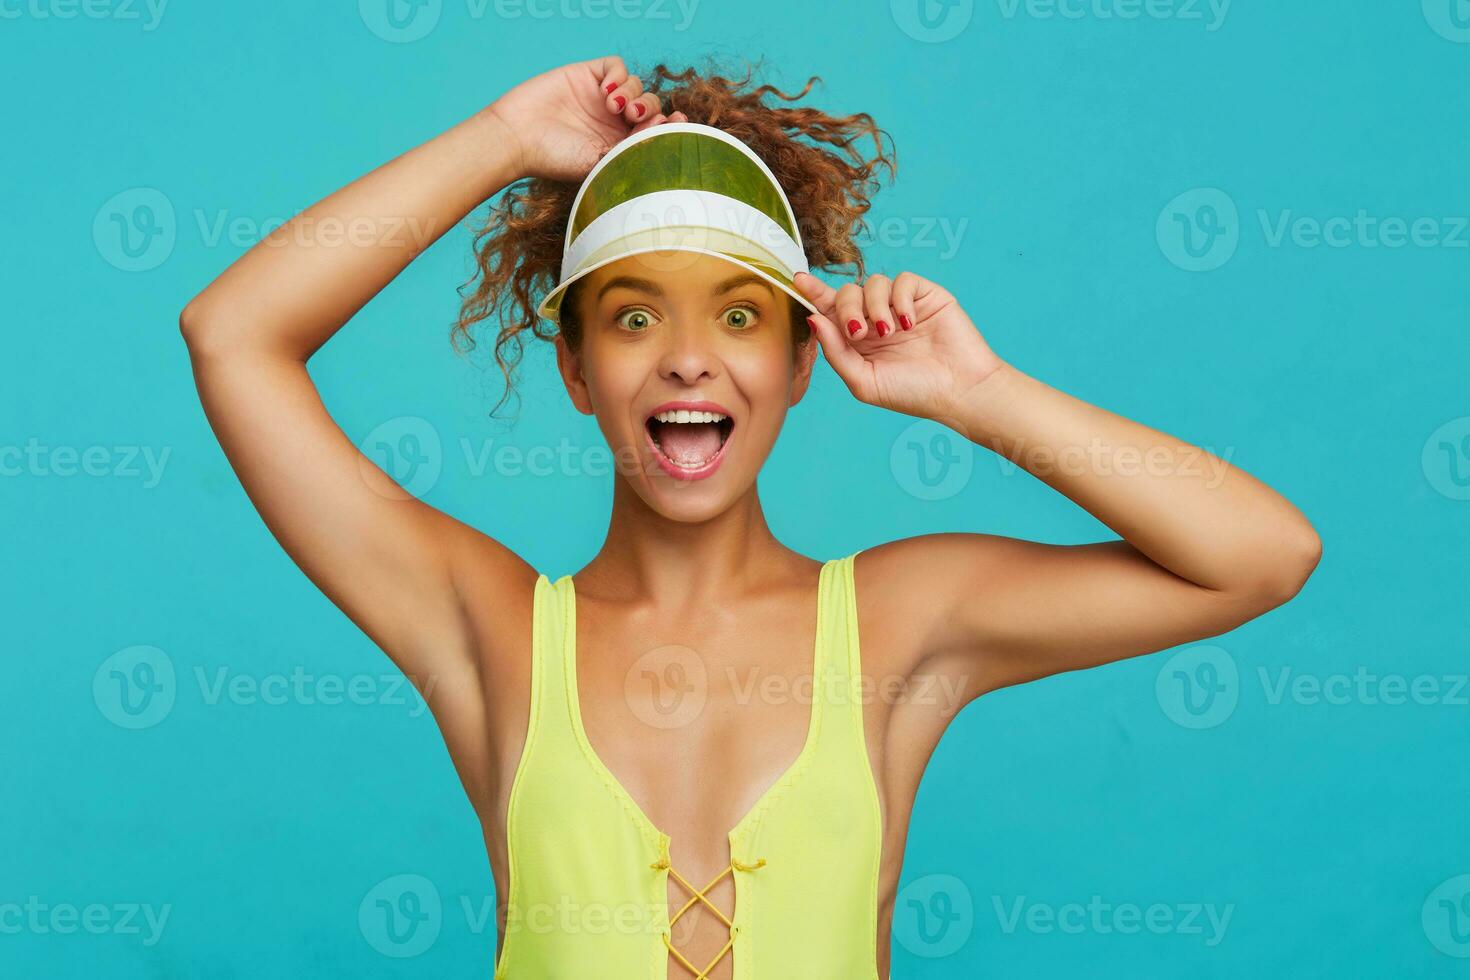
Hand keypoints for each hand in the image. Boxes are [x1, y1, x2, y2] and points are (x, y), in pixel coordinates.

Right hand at [485, 55, 688, 182]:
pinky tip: (606, 91)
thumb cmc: (555, 159)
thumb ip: (631, 151)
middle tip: (636, 118)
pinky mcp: (588, 76)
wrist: (518, 138)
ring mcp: (602, 98)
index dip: (672, 125)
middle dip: (651, 110)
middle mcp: (615, 122)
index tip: (678, 124)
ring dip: (633, 94)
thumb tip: (665, 142)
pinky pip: (616, 66)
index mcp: (621, 145)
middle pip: (652, 106)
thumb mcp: (600, 164)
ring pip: (638, 85)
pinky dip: (618, 75)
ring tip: (615, 107)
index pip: (657, 130)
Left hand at [794, 269, 1005, 423]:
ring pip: (872, 283)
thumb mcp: (863, 381)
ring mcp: (900, 306)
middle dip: (846, 308)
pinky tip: (908, 323)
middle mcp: (876, 319)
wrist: (959, 391)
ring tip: (888, 332)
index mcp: (858, 340)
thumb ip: (835, 351)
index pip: (831, 310)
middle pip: (847, 292)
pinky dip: (900, 299)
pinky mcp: (924, 296)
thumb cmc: (913, 393)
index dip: (814, 293)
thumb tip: (814, 318)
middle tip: (859, 332)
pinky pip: (902, 280)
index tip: (798, 279)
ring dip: (874, 306)